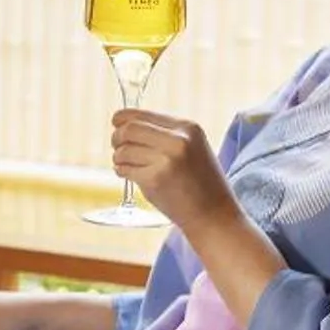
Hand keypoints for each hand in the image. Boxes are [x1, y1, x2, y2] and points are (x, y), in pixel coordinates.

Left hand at [110, 108, 237, 232]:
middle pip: (128, 129)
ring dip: (119, 158)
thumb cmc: (200, 183)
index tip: (116, 125)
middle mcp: (178, 140)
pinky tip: (130, 175)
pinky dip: (122, 171)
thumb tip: (125, 125)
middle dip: (117, 138)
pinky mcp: (155, 179)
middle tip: (117, 148)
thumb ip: (165, 135)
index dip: (122, 120)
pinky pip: (125, 169)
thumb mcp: (192, 148)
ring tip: (126, 165)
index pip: (141, 114)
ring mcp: (167, 160)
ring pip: (124, 150)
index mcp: (188, 127)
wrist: (213, 214)